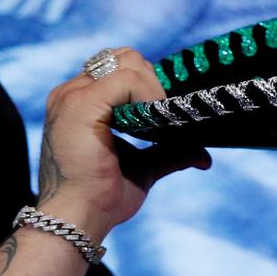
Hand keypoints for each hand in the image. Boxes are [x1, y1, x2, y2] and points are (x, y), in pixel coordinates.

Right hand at [35, 47, 210, 241]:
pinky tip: (154, 122)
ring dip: (154, 89)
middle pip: (126, 57)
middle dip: (154, 82)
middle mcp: (72, 92)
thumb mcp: (143, 168)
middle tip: (166, 118)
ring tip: (160, 122)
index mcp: (81, 102)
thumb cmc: (102, 198)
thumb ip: (169, 152)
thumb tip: (204, 155)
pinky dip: (149, 96)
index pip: (121, 68)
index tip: (166, 115)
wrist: (78, 218)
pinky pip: (126, 79)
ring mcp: (73, 95)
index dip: (150, 85)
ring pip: (128, 62)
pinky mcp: (81, 104)